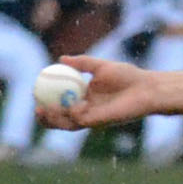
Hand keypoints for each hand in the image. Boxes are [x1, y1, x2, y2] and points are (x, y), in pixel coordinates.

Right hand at [36, 56, 159, 130]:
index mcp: (84, 98)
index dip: (46, 101)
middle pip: (60, 120)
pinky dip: (74, 113)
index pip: (60, 104)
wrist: (147, 87)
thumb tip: (61, 59)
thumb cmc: (128, 76)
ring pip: (68, 124)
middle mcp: (86, 110)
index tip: (35, 92)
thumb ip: (82, 63)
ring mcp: (93, 118)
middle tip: (36, 108)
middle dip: (45, 119)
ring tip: (44, 110)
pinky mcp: (101, 122)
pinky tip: (77, 103)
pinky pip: (82, 120)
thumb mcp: (101, 66)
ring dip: (55, 119)